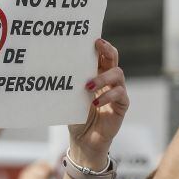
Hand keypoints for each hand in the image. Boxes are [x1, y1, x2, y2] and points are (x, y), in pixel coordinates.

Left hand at [68, 39, 128, 170]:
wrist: (83, 140)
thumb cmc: (76, 116)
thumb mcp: (70, 96)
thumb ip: (71, 83)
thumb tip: (56, 65)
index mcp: (97, 74)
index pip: (102, 55)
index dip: (101, 45)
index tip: (93, 38)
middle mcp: (109, 80)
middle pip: (114, 59)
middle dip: (107, 50)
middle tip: (98, 45)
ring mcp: (117, 92)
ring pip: (118, 74)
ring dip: (103, 77)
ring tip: (88, 86)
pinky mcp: (121, 106)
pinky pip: (120, 95)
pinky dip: (108, 96)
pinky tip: (96, 103)